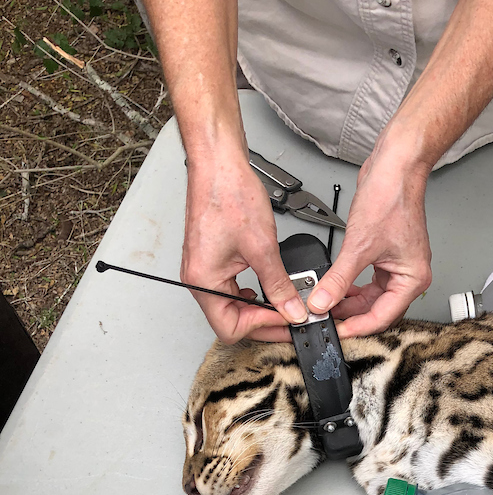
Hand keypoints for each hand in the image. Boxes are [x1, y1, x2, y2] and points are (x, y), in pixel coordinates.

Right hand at [182, 149, 307, 343]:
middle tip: (291, 317)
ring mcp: (203, 271)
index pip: (230, 328)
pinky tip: (265, 289)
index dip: (262, 327)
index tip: (287, 319)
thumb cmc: (229, 194)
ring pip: (231, 307)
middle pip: (230, 322)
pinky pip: (230, 289)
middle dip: (262, 322)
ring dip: (257, 309)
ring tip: (283, 304)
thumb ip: (279, 285)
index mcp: (203, 280)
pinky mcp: (211, 261)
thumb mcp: (263, 247)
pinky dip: (250, 294)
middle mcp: (198, 279)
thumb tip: (292, 309)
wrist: (219, 165)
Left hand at [306, 141, 431, 337]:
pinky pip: (367, 280)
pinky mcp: (385, 255)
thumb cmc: (392, 198)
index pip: (382, 317)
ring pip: (371, 296)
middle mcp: (408, 275)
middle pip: (377, 310)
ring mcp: (397, 265)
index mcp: (412, 279)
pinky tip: (335, 287)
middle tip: (325, 319)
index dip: (357, 327)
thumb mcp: (359, 246)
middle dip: (351, 315)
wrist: (395, 167)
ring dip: (349, 301)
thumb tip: (322, 302)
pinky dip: (351, 285)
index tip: (336, 332)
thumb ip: (338, 279)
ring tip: (326, 304)